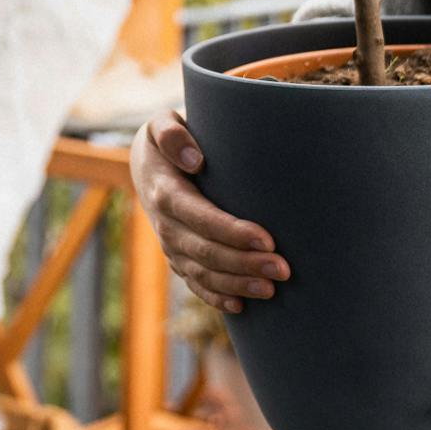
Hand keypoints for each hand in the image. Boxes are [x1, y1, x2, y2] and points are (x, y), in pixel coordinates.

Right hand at [129, 109, 290, 313]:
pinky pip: (195, 284)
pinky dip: (216, 297)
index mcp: (165, 193)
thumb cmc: (167, 139)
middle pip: (206, 252)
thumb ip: (173, 133)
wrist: (147, 164)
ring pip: (202, 274)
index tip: (267, 239)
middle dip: (245, 264)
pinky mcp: (178, 258)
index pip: (200, 218)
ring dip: (237, 284)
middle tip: (283, 270)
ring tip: (272, 289)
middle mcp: (165, 226)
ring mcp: (171, 246)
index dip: (232, 232)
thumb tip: (195, 159)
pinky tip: (242, 306)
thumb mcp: (161, 123)